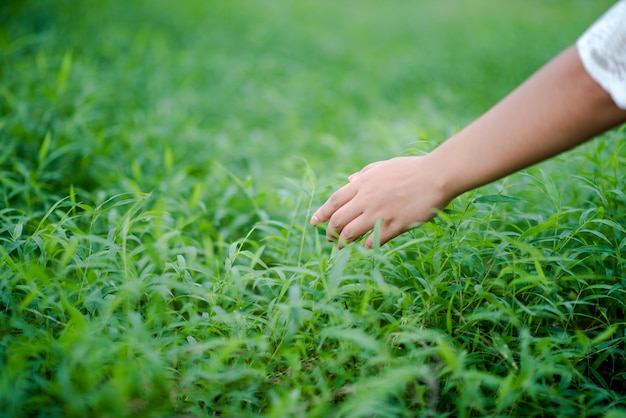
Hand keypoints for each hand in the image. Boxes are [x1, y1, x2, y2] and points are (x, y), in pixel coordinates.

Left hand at [310, 155, 451, 247]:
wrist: (436, 176)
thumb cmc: (411, 169)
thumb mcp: (384, 166)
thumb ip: (364, 174)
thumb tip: (349, 180)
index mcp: (362, 184)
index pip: (334, 201)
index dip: (321, 213)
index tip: (314, 222)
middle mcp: (366, 199)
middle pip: (338, 220)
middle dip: (330, 232)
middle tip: (330, 239)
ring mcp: (379, 213)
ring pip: (350, 233)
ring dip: (343, 243)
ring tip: (341, 248)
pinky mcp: (394, 225)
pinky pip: (373, 241)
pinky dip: (365, 246)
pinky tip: (365, 247)